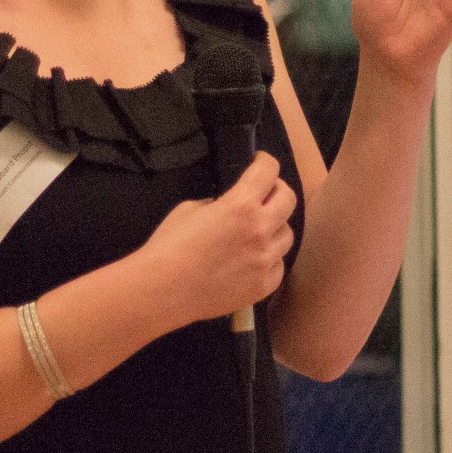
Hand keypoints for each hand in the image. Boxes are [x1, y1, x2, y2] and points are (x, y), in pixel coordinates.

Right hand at [139, 152, 296, 329]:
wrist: (162, 291)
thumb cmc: (169, 247)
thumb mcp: (189, 208)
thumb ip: (218, 203)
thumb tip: (228, 206)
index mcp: (240, 206)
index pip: (268, 171)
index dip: (265, 161)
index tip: (260, 162)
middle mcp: (260, 231)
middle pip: (288, 199)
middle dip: (277, 189)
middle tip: (264, 192)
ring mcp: (265, 261)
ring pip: (287, 234)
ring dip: (275, 226)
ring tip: (257, 230)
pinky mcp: (264, 285)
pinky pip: (278, 265)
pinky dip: (270, 258)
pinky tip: (253, 259)